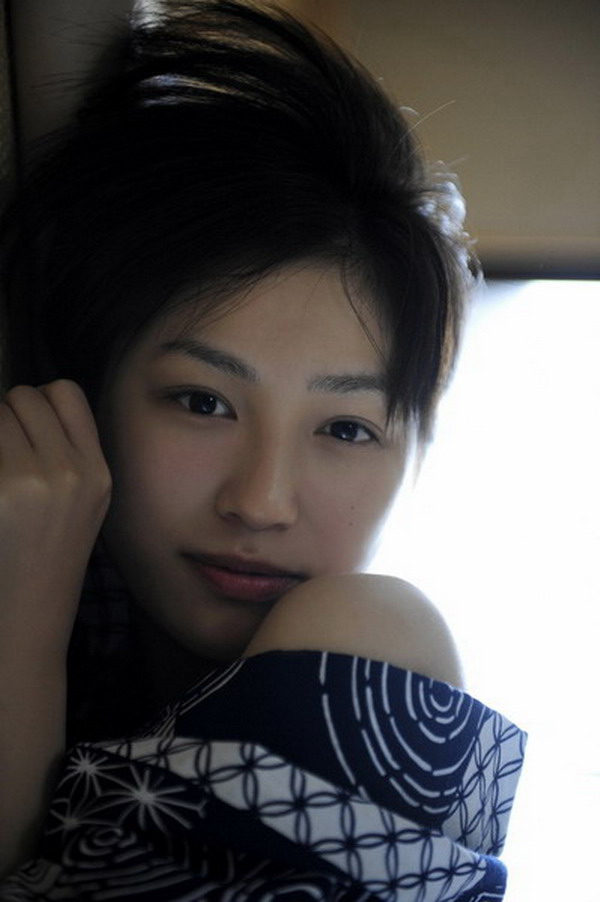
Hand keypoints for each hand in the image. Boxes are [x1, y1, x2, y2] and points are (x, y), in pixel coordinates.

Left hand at [0, 379, 110, 658]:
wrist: (27, 615)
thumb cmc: (49, 557)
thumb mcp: (85, 503)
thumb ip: (70, 453)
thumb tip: (24, 407)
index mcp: (97, 472)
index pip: (65, 393)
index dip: (38, 403)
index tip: (26, 431)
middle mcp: (71, 471)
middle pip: (24, 396)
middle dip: (5, 416)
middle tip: (4, 457)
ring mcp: (31, 482)